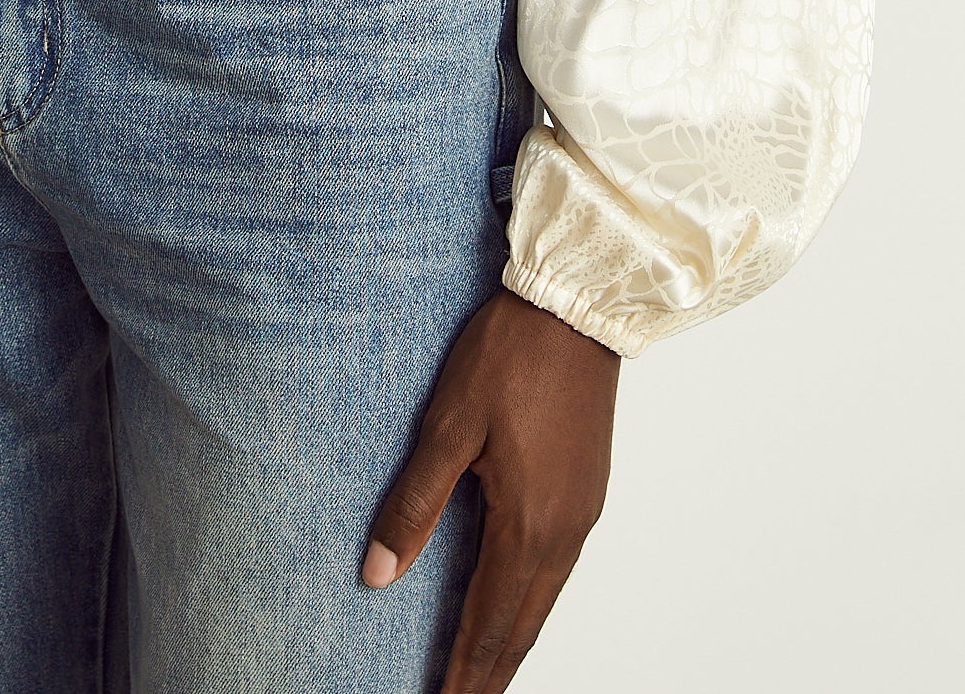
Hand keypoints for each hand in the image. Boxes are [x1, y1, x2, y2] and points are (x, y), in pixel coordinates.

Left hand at [363, 285, 618, 690]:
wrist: (575, 306)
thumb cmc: (511, 355)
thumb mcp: (449, 424)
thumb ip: (414, 504)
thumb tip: (378, 574)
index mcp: (528, 523)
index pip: (488, 623)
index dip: (462, 673)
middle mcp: (563, 532)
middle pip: (521, 628)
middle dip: (487, 674)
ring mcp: (581, 515)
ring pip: (542, 602)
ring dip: (510, 643)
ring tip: (480, 674)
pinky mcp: (587, 493)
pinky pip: (556, 572)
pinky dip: (529, 606)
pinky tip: (513, 606)